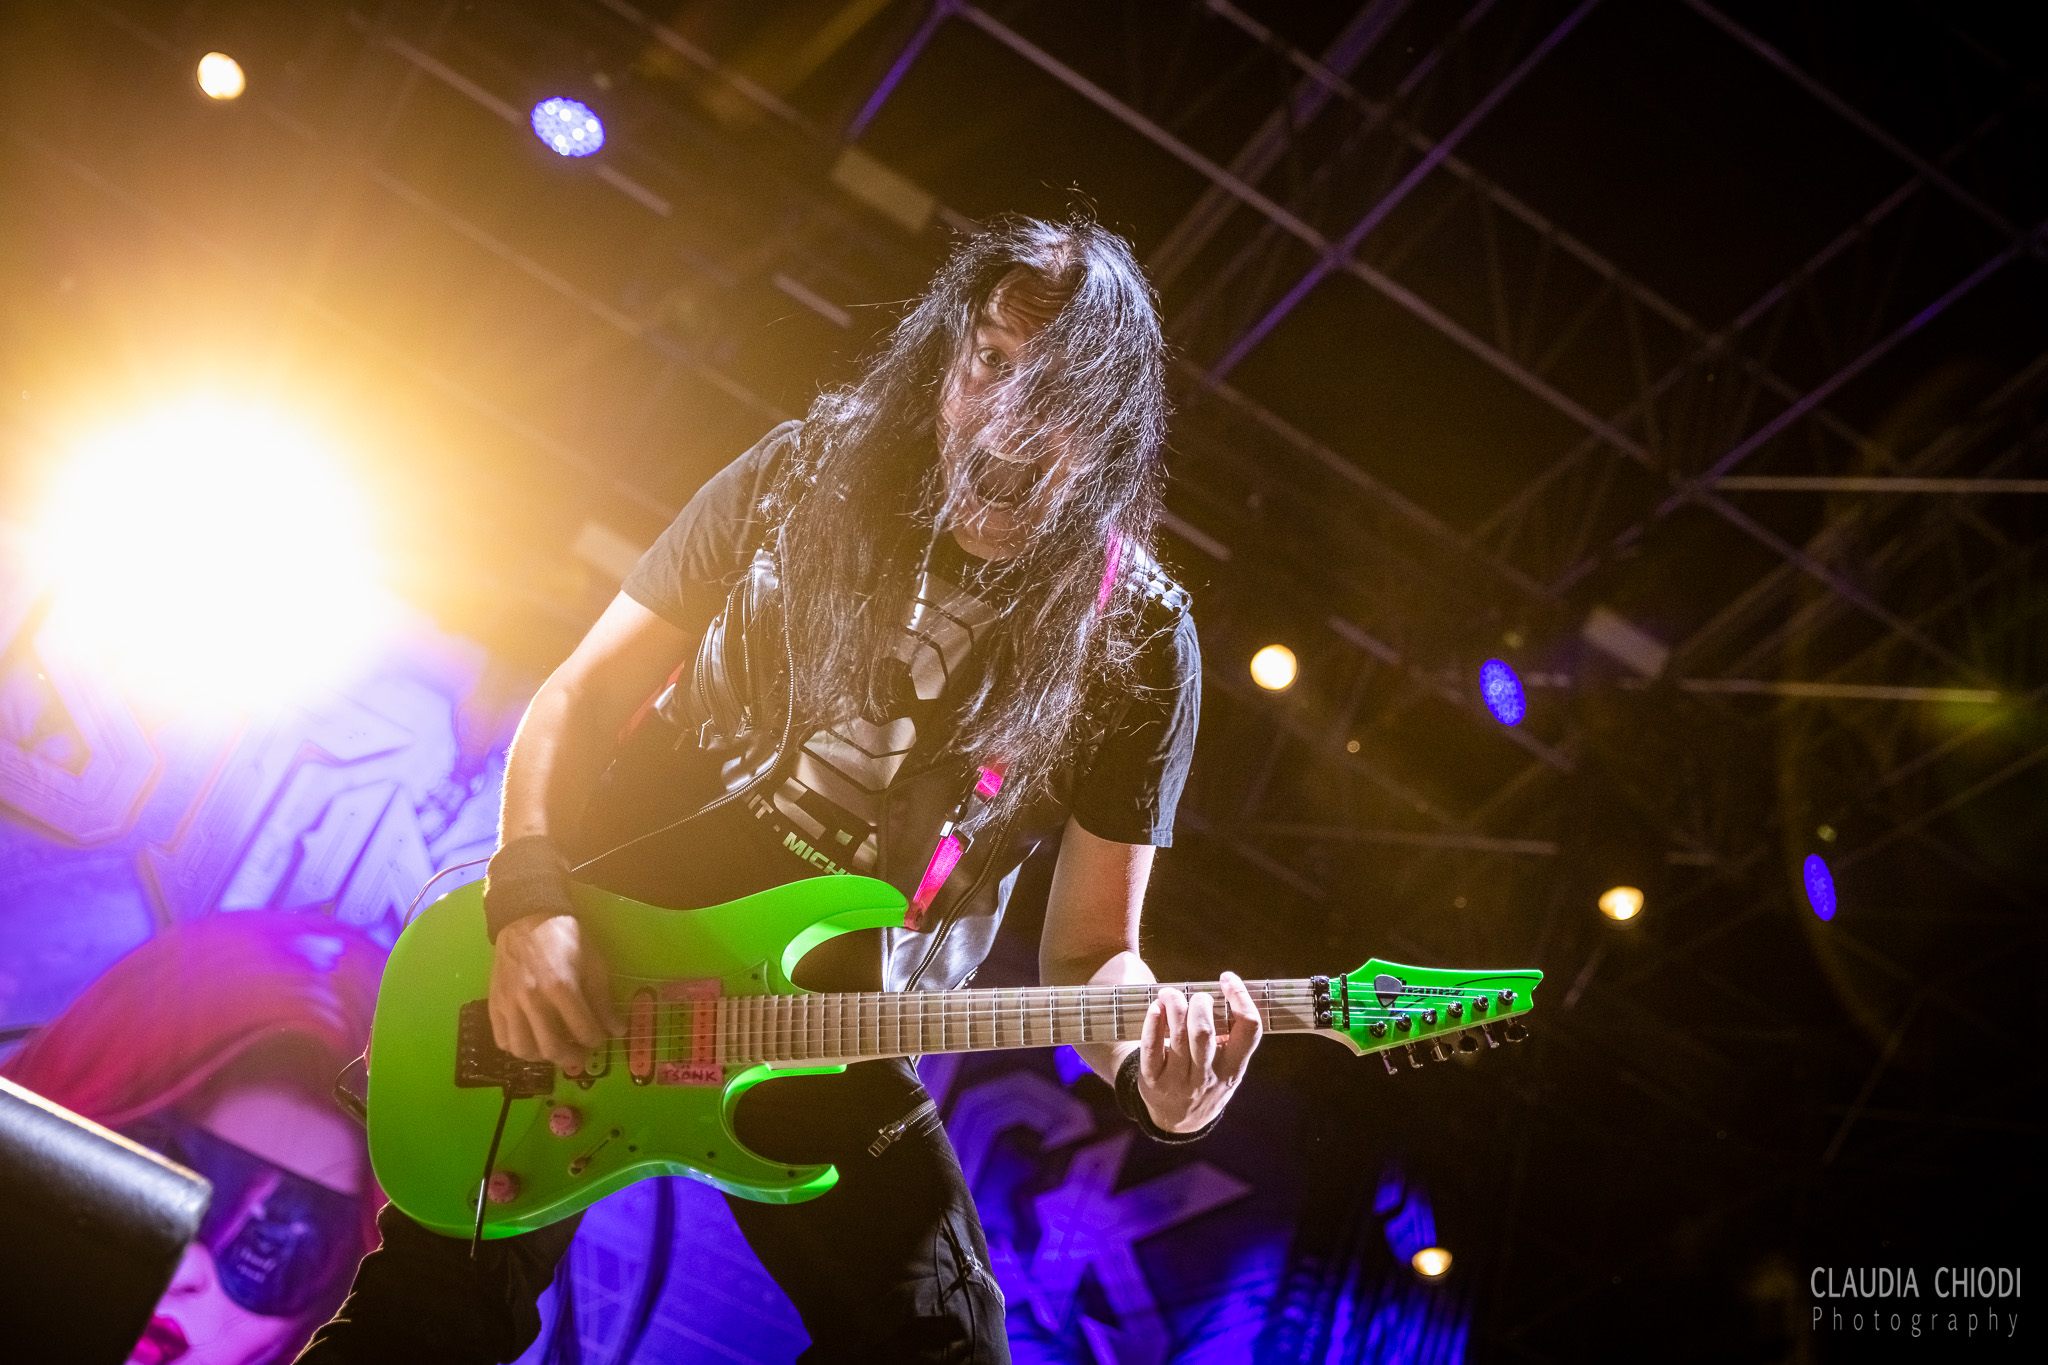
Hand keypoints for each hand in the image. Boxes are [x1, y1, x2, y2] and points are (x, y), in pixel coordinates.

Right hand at [488, 913, 622, 1069]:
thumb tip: (617, 1030)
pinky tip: (531, 1040)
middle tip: (581, 1054)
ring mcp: (510, 1003)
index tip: (600, 1038)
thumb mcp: (594, 963)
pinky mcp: (494, 1003)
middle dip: (572, 1058)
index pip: (583, 1031)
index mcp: (561, 986)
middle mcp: (532, 999)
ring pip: (523, 1049)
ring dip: (543, 1057)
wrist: (527, 918)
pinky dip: (517, 1048)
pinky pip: (502, 1039)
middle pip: (551, 1048)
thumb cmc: (565, 938)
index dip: (597, 1040)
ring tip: (555, 1048)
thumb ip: (603, 1000)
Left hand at [1136, 971, 1262, 1132]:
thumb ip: (1231, 1038)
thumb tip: (1225, 990)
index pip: (1249, 1029)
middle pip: (1204, 1032)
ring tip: (1171, 993)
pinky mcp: (1153, 1080)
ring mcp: (1179, 1080)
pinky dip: (1152, 1023)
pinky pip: (1151, 1048)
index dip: (1241, 998)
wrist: (1179, 1121)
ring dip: (1174, 1005)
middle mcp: (1208, 1076)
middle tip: (1197, 996)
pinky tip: (1155, 1008)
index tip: (1228, 979)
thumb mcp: (1230, 1069)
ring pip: (1177, 1036)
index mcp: (1233, 1068)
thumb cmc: (1208, 1082)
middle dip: (1199, 1003)